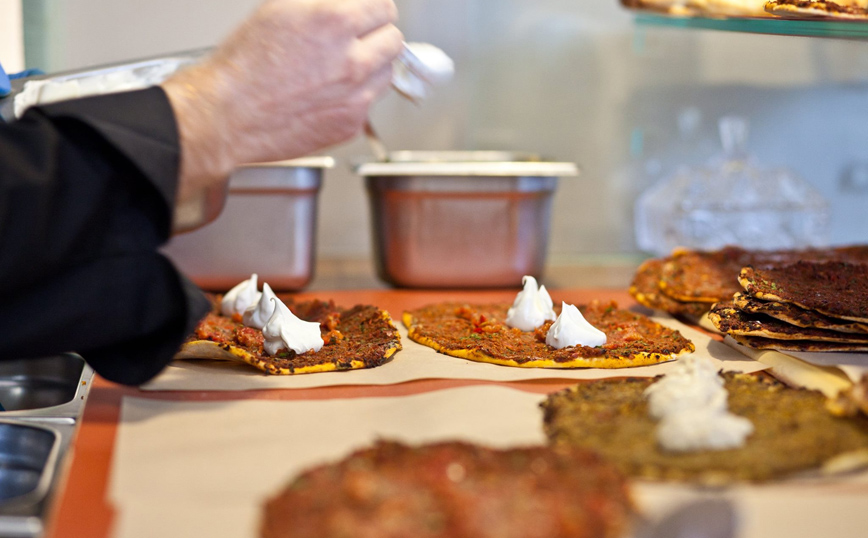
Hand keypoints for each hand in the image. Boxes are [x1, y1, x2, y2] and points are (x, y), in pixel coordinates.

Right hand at [162, 0, 402, 231]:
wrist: (227, 115)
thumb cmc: (244, 65)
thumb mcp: (281, 9)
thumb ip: (324, 4)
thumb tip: (345, 5)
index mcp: (336, 23)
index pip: (384, 8)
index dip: (375, 9)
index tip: (371, 13)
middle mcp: (353, 61)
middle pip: (394, 41)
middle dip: (379, 36)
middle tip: (362, 38)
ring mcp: (356, 98)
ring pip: (387, 74)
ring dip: (373, 67)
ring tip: (343, 67)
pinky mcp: (350, 125)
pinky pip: (369, 105)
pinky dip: (357, 97)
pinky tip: (330, 93)